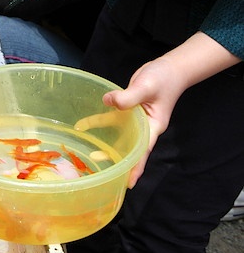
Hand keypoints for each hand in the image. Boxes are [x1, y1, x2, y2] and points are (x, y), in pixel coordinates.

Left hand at [102, 32, 240, 187]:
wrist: (169, 68)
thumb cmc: (163, 79)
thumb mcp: (146, 87)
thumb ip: (129, 96)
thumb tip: (107, 102)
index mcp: (153, 127)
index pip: (143, 151)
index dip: (135, 168)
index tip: (128, 184)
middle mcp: (144, 127)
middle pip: (129, 148)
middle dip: (118, 160)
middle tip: (103, 174)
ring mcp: (135, 120)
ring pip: (118, 135)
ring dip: (104, 143)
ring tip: (89, 154)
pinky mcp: (128, 110)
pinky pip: (111, 119)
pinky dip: (98, 122)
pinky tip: (83, 124)